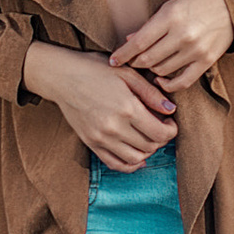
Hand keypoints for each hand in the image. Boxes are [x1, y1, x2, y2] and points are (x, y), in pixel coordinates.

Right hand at [23, 42, 178, 172]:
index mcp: (127, 108)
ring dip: (147, 151)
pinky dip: (129, 164)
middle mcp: (114, 127)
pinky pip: (115, 163)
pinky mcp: (91, 143)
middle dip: (161, 139)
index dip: (171, 130)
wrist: (62, 76)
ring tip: (146, 137)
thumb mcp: (127, 73)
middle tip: (159, 126)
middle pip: (150, 146)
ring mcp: (101, 138)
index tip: (169, 121)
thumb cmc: (95, 69)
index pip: (160, 133)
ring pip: (135, 159)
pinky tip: (135, 154)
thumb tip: (171, 110)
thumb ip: (151, 93)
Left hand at [108, 0, 233, 95]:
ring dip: (151, 70)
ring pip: (162, 70)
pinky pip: (182, 81)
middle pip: (148, 59)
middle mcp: (182, 35)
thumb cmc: (199, 1)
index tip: (113, 60)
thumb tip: (129, 40)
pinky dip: (168, 84)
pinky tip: (161, 80)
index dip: (123, 54)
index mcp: (170, 16)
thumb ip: (151, 25)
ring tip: (147, 66)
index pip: (139, 42)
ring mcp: (195, 50)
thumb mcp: (172, 5)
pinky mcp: (207, 61)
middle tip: (130, 62)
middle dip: (135, 62)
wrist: (233, 4)